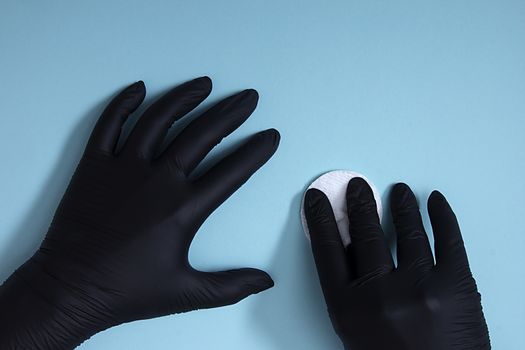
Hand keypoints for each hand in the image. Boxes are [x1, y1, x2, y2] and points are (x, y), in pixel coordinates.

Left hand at [0, 77, 279, 348]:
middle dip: (231, 113)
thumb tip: (267, 281)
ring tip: (205, 84)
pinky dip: (123, 103)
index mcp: (184, 209)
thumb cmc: (128, 291)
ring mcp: (123, 168)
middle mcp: (158, 180)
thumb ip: (231, 286)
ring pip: (159, 120)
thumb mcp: (186, 293)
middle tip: (249, 98)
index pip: (232, 171)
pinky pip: (109, 125)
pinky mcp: (93, 166)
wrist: (70, 289)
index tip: (271, 136)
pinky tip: (140, 88)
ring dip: (185, 98)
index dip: (256, 152)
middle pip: (202, 135)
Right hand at [304, 178, 489, 349]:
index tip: (318, 199)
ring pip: (408, 231)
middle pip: (366, 233)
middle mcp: (380, 293)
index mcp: (348, 308)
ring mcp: (420, 287)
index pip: (326, 249)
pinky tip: (436, 203)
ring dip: (403, 205)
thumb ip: (350, 291)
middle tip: (359, 186)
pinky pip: (449, 239)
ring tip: (400, 191)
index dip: (320, 219)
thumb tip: (350, 244)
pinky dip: (442, 217)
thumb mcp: (356, 332)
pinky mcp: (457, 286)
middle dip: (361, 204)